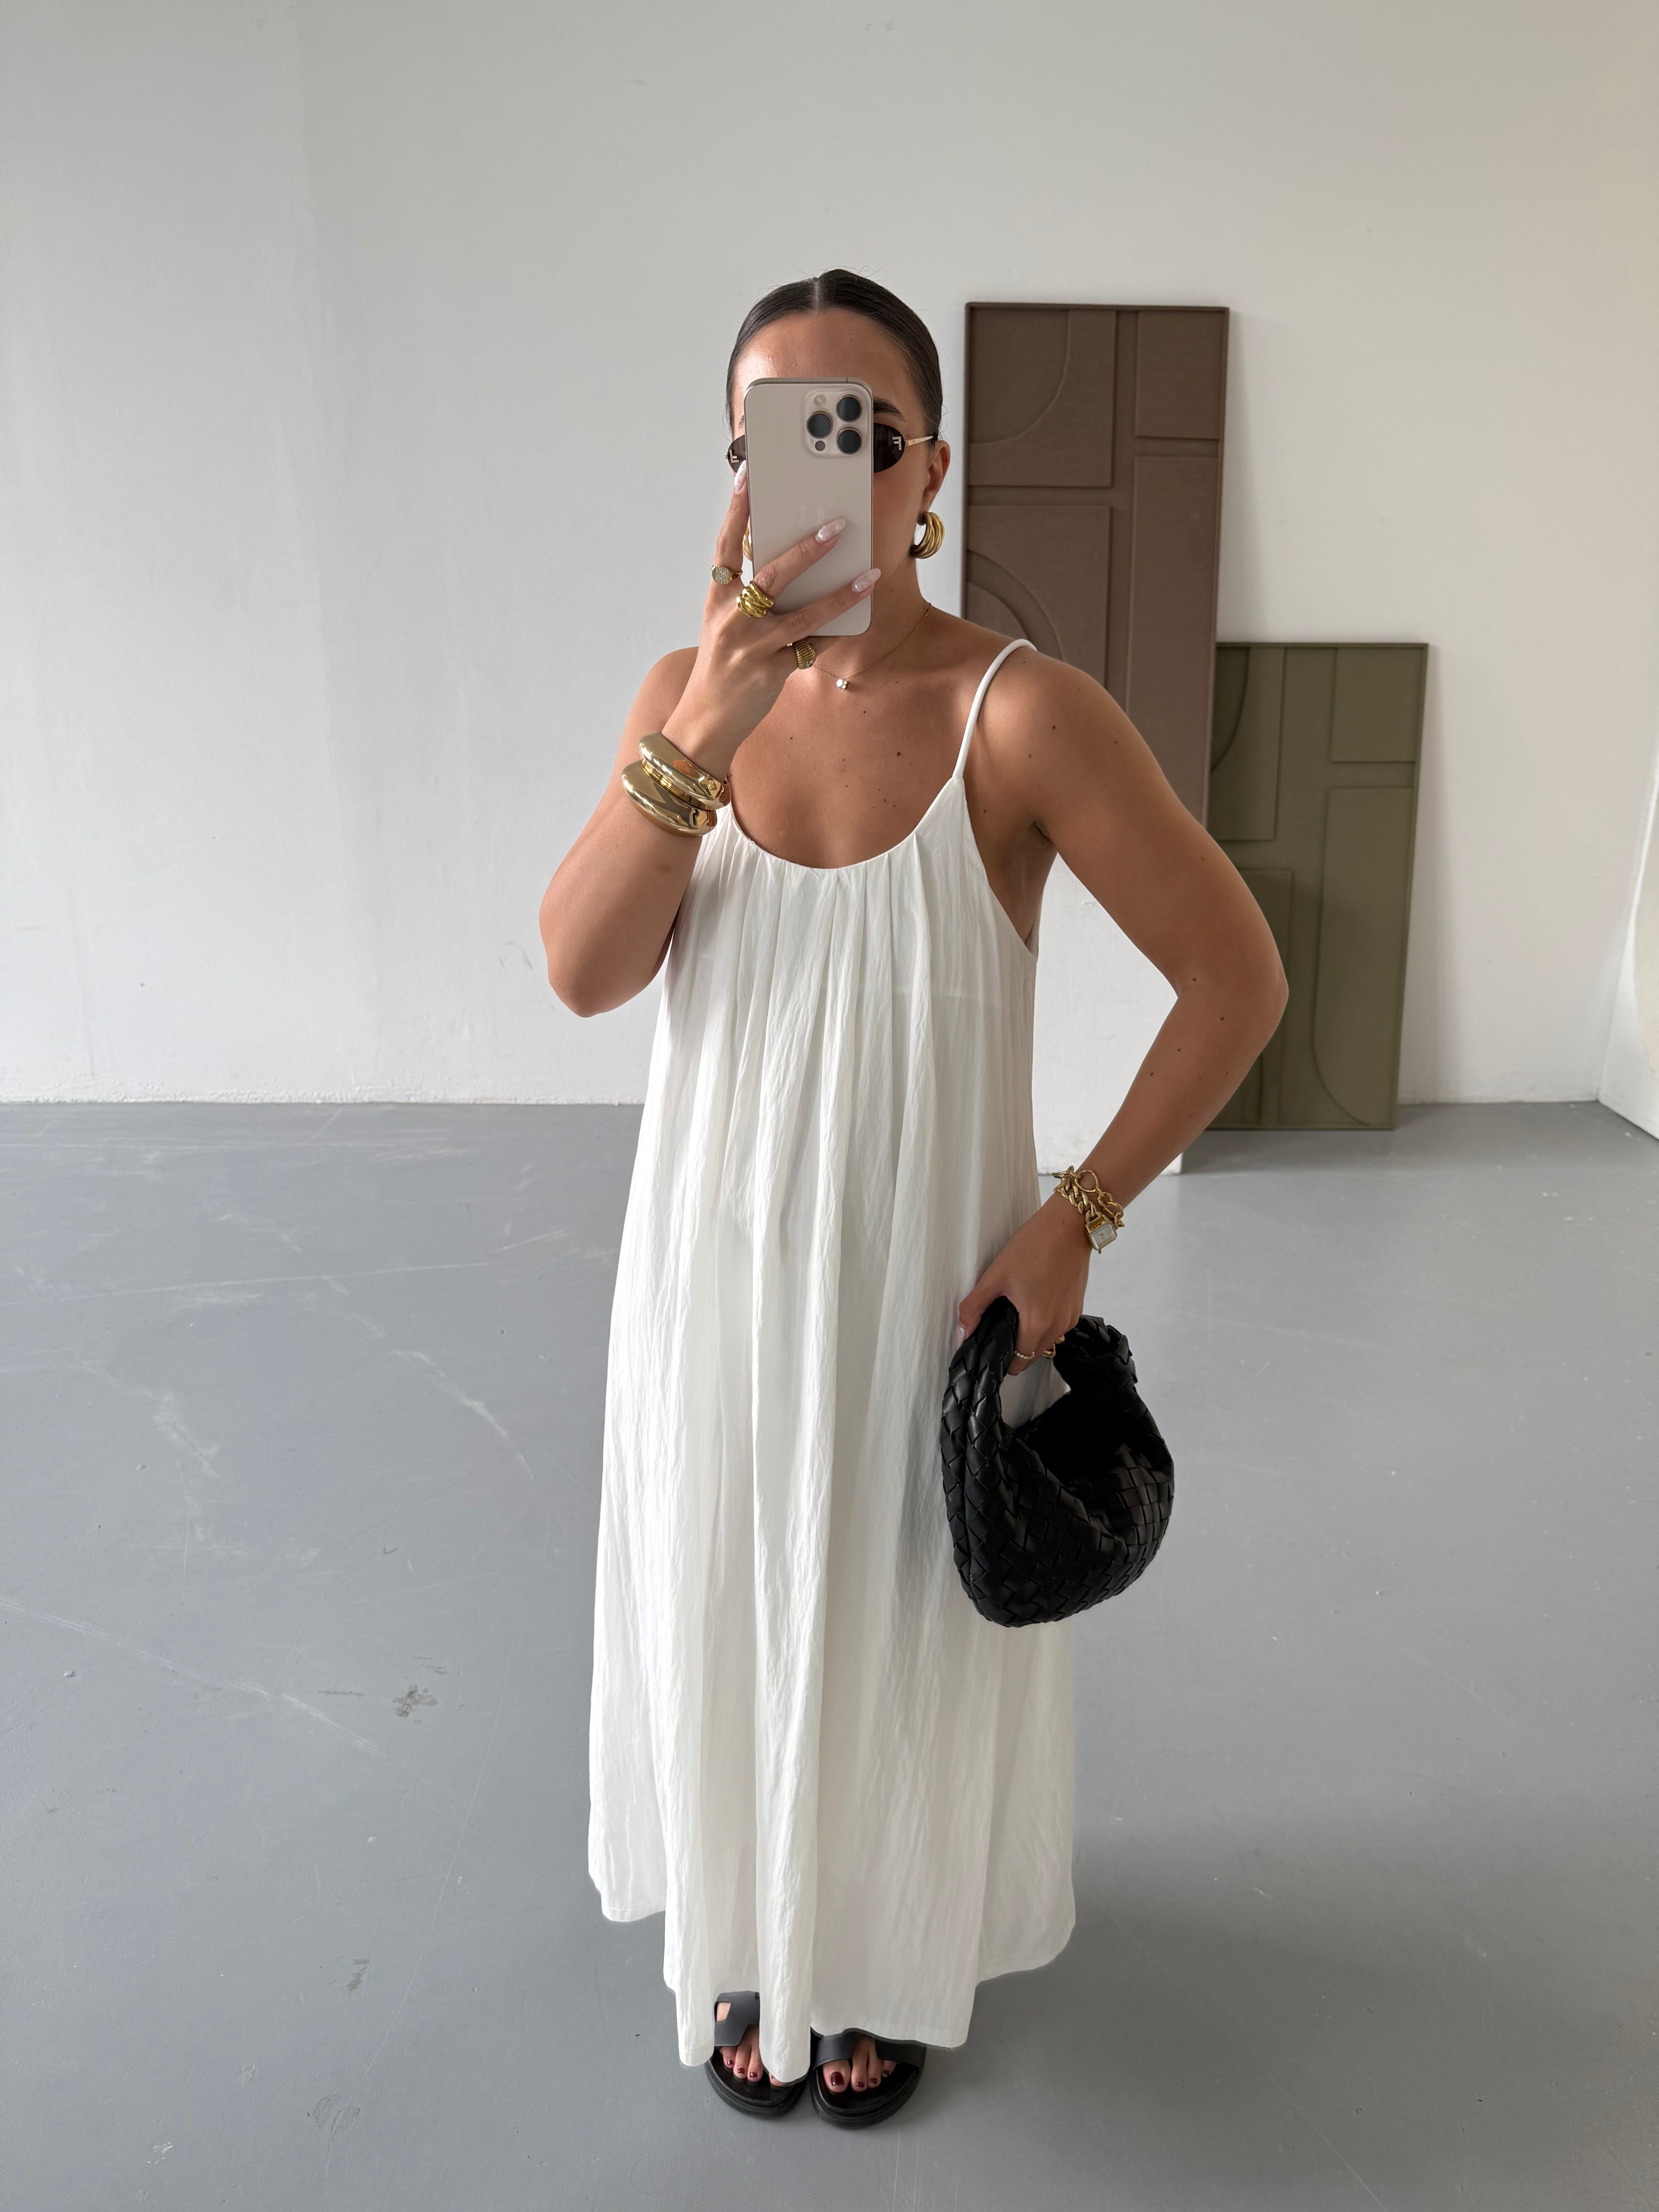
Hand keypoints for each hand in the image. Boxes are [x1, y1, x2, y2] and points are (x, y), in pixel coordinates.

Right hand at [661, 462, 879, 773]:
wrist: (707, 719)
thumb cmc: (720, 665)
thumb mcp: (723, 623)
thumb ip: (747, 593)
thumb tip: (787, 560)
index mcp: (717, 599)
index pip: (726, 546)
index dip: (736, 512)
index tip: (748, 477)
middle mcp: (732, 619)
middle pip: (772, 576)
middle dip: (806, 550)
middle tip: (837, 527)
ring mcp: (752, 647)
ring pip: (804, 615)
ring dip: (841, 594)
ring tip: (870, 575)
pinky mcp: (771, 671)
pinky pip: (811, 647)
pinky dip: (833, 634)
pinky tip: (858, 618)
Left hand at [956, 1196, 1092, 1375]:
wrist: (1069, 1225)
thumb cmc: (1034, 1246)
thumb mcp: (996, 1275)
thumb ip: (975, 1307)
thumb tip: (962, 1332)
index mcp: (1037, 1324)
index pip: (1018, 1364)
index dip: (1003, 1361)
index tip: (992, 1350)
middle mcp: (1058, 1326)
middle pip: (1033, 1356)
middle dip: (1015, 1351)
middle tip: (999, 1330)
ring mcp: (1070, 1317)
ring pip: (1048, 1342)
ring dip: (1031, 1337)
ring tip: (1015, 1314)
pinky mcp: (1077, 1305)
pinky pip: (1059, 1326)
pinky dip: (1045, 1324)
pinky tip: (1033, 1302)